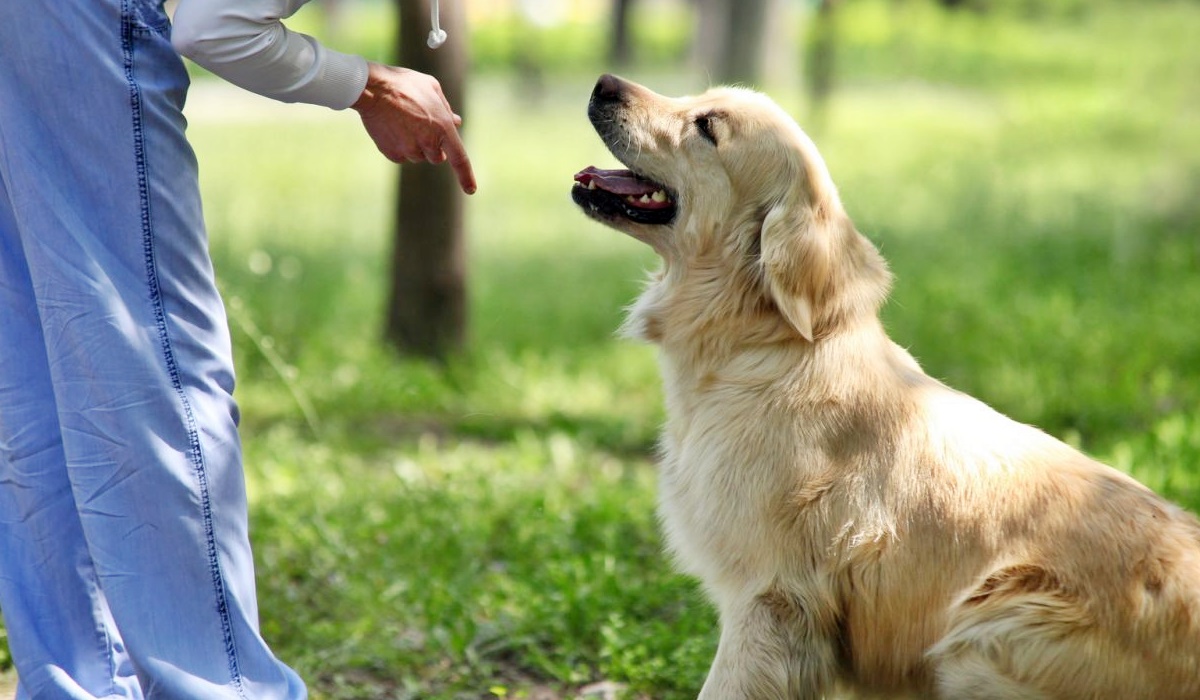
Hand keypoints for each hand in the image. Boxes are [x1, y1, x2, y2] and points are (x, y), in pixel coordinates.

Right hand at [352, 62, 476, 194]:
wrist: (372, 89)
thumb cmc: (403, 84)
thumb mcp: (431, 87)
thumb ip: (446, 108)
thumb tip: (456, 122)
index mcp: (443, 127)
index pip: (459, 159)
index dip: (466, 176)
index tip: (471, 190)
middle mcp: (428, 143)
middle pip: (437, 158)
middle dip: (433, 146)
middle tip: (421, 126)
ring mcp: (409, 150)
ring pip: (418, 157)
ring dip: (415, 145)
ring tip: (403, 122)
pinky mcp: (392, 154)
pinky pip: (402, 156)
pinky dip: (400, 146)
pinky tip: (392, 128)